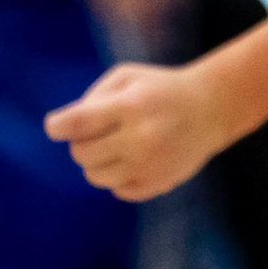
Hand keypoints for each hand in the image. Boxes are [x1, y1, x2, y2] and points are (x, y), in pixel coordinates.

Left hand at [45, 56, 235, 201]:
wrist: (211, 109)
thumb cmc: (160, 89)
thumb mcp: (127, 77)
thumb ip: (91, 99)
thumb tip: (61, 130)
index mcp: (130, 106)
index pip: (77, 123)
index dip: (57, 126)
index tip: (55, 126)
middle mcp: (140, 138)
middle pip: (80, 153)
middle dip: (81, 142)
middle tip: (99, 132)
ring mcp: (150, 165)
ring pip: (94, 176)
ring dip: (97, 161)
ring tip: (116, 146)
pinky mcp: (158, 184)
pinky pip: (117, 190)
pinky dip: (119, 176)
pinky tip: (135, 159)